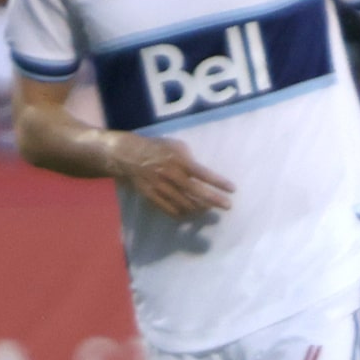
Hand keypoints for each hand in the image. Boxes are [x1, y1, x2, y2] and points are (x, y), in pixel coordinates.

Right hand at [110, 133, 233, 217]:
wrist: (127, 156)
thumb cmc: (156, 148)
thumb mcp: (175, 145)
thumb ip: (190, 158)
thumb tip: (203, 172)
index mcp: (179, 161)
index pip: (204, 174)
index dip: (218, 183)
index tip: (232, 190)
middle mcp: (171, 175)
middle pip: (196, 192)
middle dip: (214, 200)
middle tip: (227, 206)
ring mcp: (161, 187)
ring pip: (184, 203)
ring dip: (199, 208)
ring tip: (208, 209)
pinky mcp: (151, 196)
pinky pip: (169, 209)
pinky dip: (182, 214)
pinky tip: (190, 214)